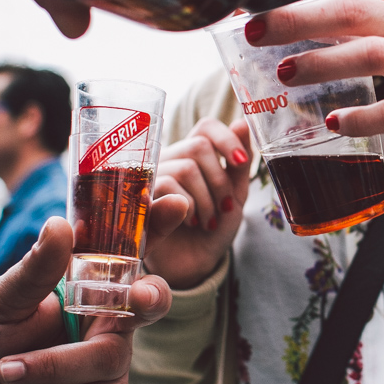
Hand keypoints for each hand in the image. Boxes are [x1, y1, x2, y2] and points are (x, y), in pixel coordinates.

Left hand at [0, 217, 172, 383]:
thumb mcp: (0, 300)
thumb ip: (35, 268)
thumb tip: (60, 224)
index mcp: (90, 284)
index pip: (132, 249)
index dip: (159, 226)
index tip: (175, 204)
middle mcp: (109, 318)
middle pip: (153, 302)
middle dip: (152, 297)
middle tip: (139, 296)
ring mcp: (110, 361)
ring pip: (110, 358)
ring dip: (51, 366)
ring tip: (5, 370)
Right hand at [144, 118, 251, 289]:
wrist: (196, 261)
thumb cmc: (215, 224)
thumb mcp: (235, 193)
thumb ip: (239, 162)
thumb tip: (241, 122)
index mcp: (196, 153)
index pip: (206, 126)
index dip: (226, 138)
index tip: (241, 163)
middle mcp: (172, 158)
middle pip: (199, 147)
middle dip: (219, 180)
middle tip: (225, 206)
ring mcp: (154, 175)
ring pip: (186, 168)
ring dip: (206, 199)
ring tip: (209, 220)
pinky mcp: (141, 195)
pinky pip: (167, 187)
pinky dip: (189, 208)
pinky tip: (191, 222)